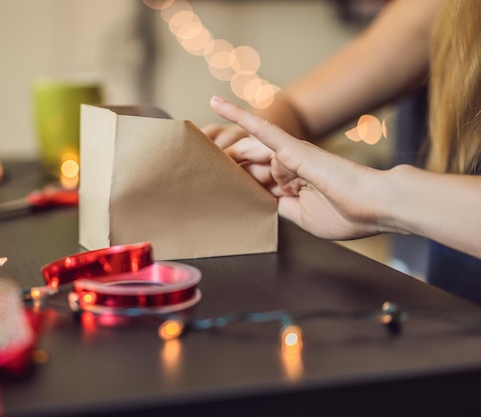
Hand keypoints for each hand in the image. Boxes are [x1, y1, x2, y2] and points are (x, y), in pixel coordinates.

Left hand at [209, 95, 386, 240]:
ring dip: (226, 152)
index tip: (216, 190)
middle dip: (225, 169)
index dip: (236, 185)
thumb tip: (264, 204)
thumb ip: (283, 209)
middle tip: (201, 171)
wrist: (375, 205)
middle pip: (246, 166)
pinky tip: (216, 104)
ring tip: (202, 144)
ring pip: (247, 151)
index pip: (255, 183)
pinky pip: (260, 128)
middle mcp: (287, 167)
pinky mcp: (290, 146)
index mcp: (291, 186)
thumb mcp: (305, 218)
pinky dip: (238, 115)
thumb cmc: (349, 215)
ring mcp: (288, 155)